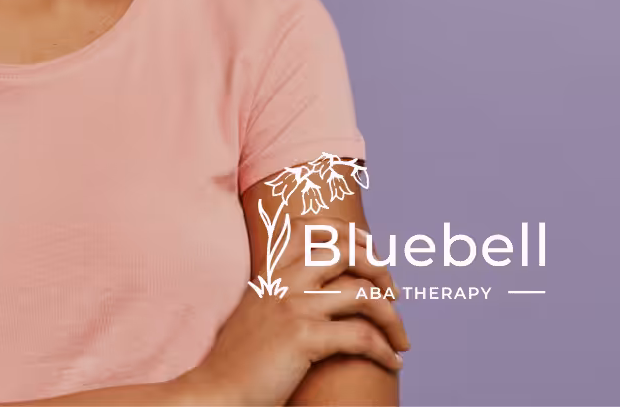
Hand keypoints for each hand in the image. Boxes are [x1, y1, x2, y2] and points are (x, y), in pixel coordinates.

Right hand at [181, 228, 411, 405]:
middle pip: (343, 251)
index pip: (307, 228)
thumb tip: (324, 291)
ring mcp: (292, 307)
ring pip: (362, 294)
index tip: (370, 247)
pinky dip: (385, 350)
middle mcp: (281, 282)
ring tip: (400, 338)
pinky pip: (362, 336)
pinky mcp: (302, 337)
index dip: (346, 231)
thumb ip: (282, 294)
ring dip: (392, 317)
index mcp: (269, 273)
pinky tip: (392, 361)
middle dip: (378, 269)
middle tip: (393, 293)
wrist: (219, 391)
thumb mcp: (258, 312)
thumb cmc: (242, 361)